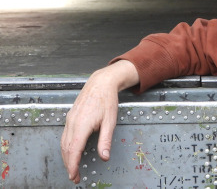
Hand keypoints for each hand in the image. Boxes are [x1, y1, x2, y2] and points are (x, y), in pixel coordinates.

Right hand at [60, 60, 138, 183]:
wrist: (101, 83)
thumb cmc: (107, 99)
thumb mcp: (110, 121)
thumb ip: (106, 140)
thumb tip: (105, 156)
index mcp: (82, 125)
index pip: (74, 150)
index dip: (72, 165)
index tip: (74, 175)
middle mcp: (73, 122)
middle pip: (66, 149)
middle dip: (69, 164)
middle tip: (75, 176)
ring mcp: (70, 119)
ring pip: (64, 143)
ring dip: (66, 157)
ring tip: (73, 167)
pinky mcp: (70, 117)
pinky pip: (65, 135)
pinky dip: (66, 147)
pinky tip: (71, 151)